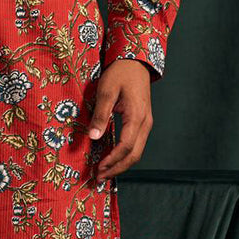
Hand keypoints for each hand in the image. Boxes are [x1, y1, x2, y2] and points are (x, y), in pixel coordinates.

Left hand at [87, 59, 153, 177]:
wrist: (135, 61)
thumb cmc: (120, 73)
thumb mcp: (106, 91)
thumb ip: (100, 114)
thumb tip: (93, 137)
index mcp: (137, 116)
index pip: (126, 146)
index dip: (112, 160)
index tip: (98, 169)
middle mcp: (145, 123)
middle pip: (134, 154)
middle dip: (117, 168)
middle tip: (100, 177)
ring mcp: (146, 123)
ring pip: (137, 151)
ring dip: (121, 164)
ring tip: (105, 172)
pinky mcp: (143, 121)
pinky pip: (136, 144)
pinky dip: (125, 155)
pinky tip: (113, 158)